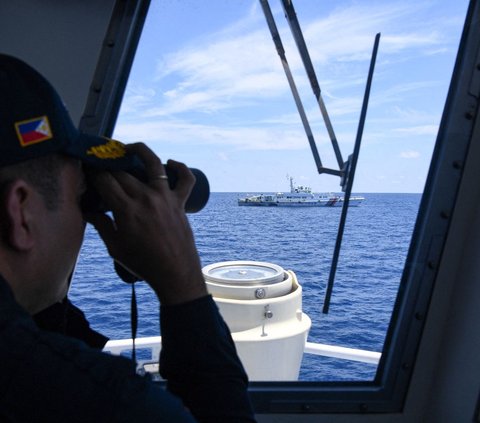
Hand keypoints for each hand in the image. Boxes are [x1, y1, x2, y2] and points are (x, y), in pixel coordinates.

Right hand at [85, 143, 207, 304]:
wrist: (175, 273)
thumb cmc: (143, 263)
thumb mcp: (115, 248)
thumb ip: (101, 226)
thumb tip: (88, 212)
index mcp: (127, 210)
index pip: (105, 180)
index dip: (93, 172)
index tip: (88, 170)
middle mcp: (146, 198)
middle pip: (123, 171)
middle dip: (108, 165)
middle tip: (101, 165)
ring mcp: (165, 198)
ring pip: (153, 164)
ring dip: (140, 150)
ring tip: (128, 148)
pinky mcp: (180, 202)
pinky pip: (186, 179)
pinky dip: (181, 168)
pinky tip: (171, 163)